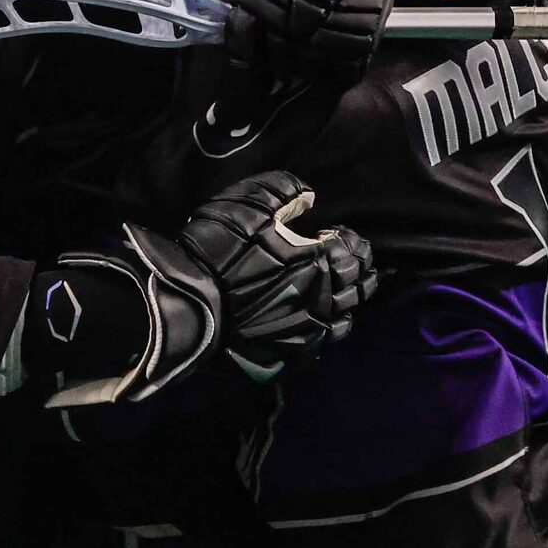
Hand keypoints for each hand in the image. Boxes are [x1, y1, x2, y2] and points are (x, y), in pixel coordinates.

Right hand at [177, 171, 375, 380]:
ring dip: (349, 303)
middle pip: (357, 285)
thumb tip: (309, 198)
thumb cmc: (218, 250)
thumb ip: (284, 192)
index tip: (336, 234)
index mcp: (318, 260)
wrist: (188, 306)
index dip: (348, 239)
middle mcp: (322, 297)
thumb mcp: (249, 203)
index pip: (352, 250)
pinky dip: (326, 332)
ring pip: (345, 319)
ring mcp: (308, 331)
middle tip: (353, 261)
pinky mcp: (290, 355)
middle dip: (359, 269)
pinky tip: (322, 325)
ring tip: (345, 293)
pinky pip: (321, 345)